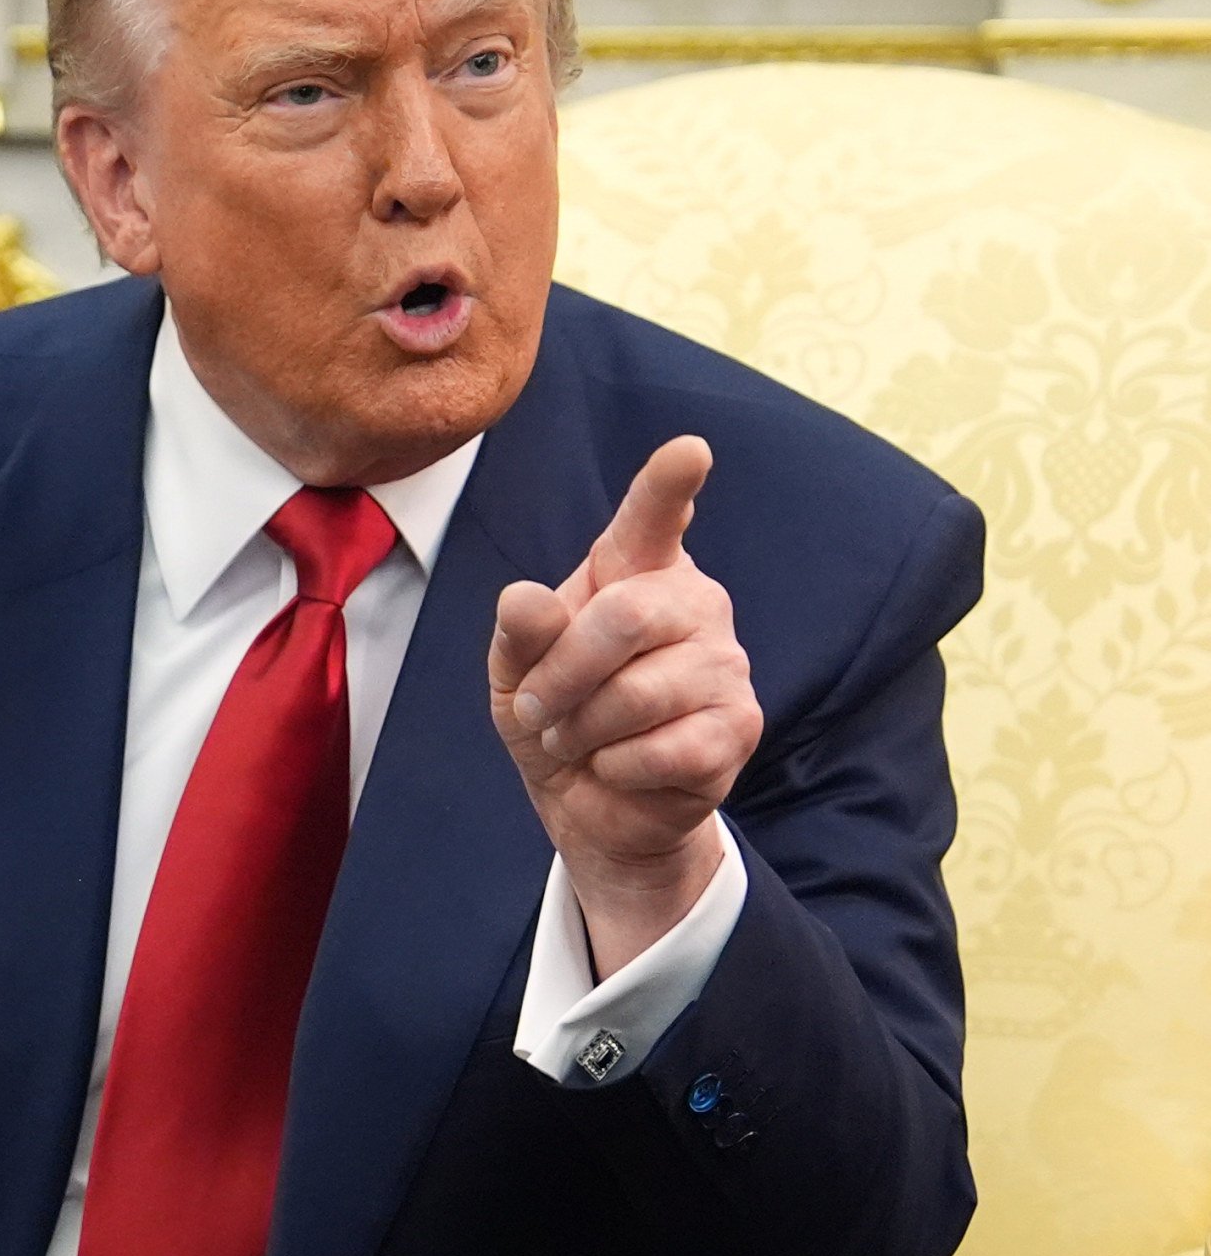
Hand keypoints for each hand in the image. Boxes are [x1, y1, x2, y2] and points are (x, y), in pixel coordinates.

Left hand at [489, 436, 761, 976]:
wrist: (591, 807)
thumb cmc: (558, 719)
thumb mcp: (516, 675)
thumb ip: (520, 634)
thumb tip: (525, 598)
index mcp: (636, 575)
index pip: (652, 521)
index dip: (667, 486)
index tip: (689, 449)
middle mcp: (693, 606)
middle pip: (626, 616)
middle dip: (562, 674)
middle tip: (536, 710)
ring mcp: (725, 666)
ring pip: (640, 692)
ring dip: (583, 729)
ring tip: (579, 740)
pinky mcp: (739, 728)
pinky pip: (662, 748)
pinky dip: (616, 768)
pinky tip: (620, 767)